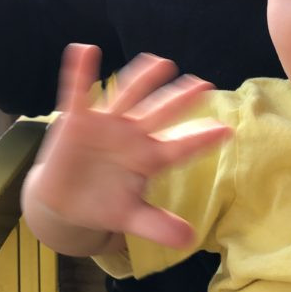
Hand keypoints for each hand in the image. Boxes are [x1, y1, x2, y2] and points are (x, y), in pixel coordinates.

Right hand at [23, 44, 230, 251]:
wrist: (64, 200)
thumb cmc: (103, 203)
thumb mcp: (130, 217)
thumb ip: (157, 225)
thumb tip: (189, 240)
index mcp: (148, 159)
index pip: (179, 148)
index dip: (200, 140)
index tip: (226, 131)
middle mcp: (132, 135)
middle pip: (158, 115)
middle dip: (178, 100)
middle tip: (202, 85)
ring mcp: (105, 124)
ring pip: (126, 96)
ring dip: (141, 79)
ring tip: (160, 63)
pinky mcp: (77, 120)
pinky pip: (78, 92)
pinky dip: (80, 72)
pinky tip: (85, 51)